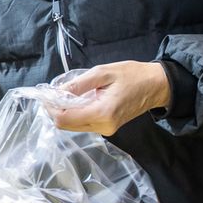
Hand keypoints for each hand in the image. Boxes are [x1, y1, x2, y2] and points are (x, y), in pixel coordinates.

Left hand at [50, 61, 170, 135]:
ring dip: (65, 111)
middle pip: (66, 125)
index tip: (46, 94)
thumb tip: (56, 92)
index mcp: (102, 113)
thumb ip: (78, 84)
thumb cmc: (132, 75)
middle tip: (53, 92)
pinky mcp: (107, 128)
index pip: (64, 119)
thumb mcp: (103, 72)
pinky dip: (75, 112)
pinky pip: (83, 123)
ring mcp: (106, 130)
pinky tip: (78, 99)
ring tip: (66, 93)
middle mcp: (102, 127)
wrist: (156, 85)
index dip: (50, 108)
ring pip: (73, 125)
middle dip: (55, 109)